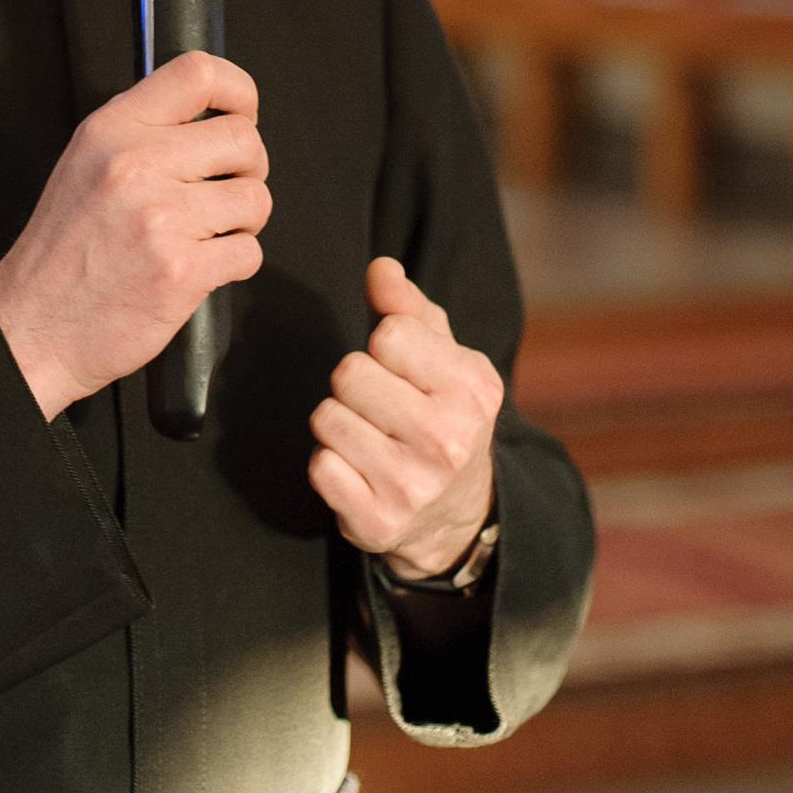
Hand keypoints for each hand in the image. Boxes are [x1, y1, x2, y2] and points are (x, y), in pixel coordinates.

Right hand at [0, 53, 269, 421]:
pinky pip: (248, 252)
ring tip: (207, 235)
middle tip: (225, 191)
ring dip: (243, 222)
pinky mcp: (180, 270)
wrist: (33, 326)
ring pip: (254, 198)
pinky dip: (234, 263)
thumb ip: (142, 132)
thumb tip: (211, 118)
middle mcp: (136, 164)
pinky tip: (200, 267)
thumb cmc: (62, 252)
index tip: (244, 114)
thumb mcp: (85, 164)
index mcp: (113, 130)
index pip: (197, 74)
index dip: (239, 91)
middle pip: (243, 139)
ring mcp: (160, 218)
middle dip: (249, 169)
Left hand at [308, 255, 501, 574]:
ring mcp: (413, 487)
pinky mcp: (378, 523)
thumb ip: (409, 307)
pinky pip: (320, 467)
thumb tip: (380, 269)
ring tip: (369, 436)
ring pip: (326, 418)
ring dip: (337, 422)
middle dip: (353, 383)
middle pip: (348, 374)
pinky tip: (359, 470)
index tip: (399, 369)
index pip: (390, 334)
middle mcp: (448, 441)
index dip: (383, 346)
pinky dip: (330, 465)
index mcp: (472, 389)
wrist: (457, 512)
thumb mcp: (445, 357)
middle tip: (378, 405)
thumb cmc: (442, 414)